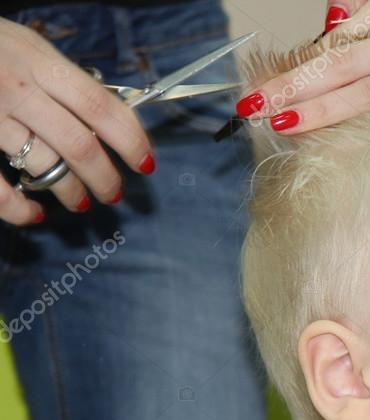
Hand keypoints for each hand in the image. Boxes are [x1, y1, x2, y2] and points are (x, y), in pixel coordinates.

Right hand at [0, 18, 154, 224]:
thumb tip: (110, 114)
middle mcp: (20, 88)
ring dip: (70, 191)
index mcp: (42, 63)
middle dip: (104, 177)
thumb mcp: (29, 48)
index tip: (146, 162)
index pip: (102, 107)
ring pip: (43, 165)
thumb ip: (63, 79)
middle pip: (79, 144)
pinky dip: (17, 208)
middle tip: (114, 193)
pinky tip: (34, 214)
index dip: (131, 140)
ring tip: (80, 201)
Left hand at [235, 0, 369, 133]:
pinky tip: (350, 150)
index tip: (260, 93)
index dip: (296, 68)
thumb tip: (307, 54)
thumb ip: (346, 24)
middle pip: (348, 65)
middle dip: (300, 88)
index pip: (336, 44)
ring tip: (288, 125)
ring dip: (328, 112)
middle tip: (261, 109)